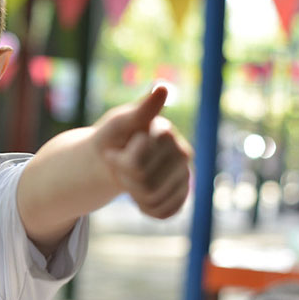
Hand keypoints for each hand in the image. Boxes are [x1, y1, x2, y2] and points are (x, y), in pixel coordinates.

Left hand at [93, 86, 192, 218]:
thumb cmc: (114, 136)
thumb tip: (162, 87)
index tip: (115, 148)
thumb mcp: (120, 122)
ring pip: (152, 200)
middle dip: (124, 176)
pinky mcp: (183, 195)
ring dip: (133, 191)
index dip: (120, 161)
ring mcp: (186, 175)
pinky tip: (141, 192)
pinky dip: (145, 207)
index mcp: (166, 133)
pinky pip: (163, 213)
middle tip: (120, 162)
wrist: (113, 157)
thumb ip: (141, 109)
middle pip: (145, 183)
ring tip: (129, 175)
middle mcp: (183, 153)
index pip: (138, 163)